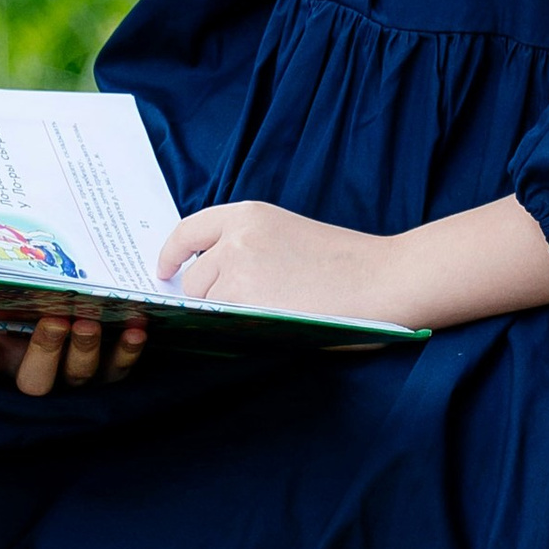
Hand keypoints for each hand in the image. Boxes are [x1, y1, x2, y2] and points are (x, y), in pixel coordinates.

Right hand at [0, 285, 148, 396]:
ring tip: (89, 322)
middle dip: (44, 350)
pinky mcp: (107, 374)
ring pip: (76, 376)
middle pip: (33, 381)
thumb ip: (0, 281)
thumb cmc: (28, 295)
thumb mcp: (10, 292)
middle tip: (54, 320)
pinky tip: (135, 329)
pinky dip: (127, 351)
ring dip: (84, 349)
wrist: (72, 302)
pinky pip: (118, 370)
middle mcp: (33, 373)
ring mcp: (70, 377)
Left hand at [156, 191, 548, 333]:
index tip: (165, 273)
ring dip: (224, 317)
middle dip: (207, 298)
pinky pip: (222, 327)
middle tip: (243, 311)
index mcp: (248, 215)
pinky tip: (265, 331)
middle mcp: (236, 239)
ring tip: (265, 318)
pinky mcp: (247, 306)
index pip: (189, 231)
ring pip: (206, 306)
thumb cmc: (348, 264)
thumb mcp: (289, 235)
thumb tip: (210, 280)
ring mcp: (238, 273)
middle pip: (194, 278)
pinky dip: (235, 333)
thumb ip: (248, 248)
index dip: (171, 255)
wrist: (383, 280)